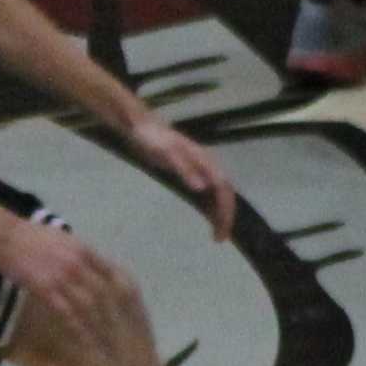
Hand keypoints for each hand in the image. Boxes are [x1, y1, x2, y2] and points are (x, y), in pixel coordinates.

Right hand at [0, 217, 125, 335]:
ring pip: (89, 307)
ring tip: (108, 347)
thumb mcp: (63, 239)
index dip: (126, 297)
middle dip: (116, 319)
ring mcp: (63, 276)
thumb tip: (93, 266)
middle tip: (124, 339)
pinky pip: (67, 313)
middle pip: (105, 295)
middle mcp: (79, 263)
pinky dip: (78, 330)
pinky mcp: (46, 288)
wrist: (5, 235)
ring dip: (100, 329)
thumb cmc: (31, 238)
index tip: (134, 315)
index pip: (115, 275)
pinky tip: (84, 343)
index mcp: (85, 250)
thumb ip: (80, 253)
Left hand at [125, 116, 237, 241]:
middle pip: (225, 193)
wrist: (140, 127)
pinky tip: (207, 218)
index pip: (223, 188)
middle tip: (220, 238)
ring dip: (220, 213)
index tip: (222, 230)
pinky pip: (208, 192)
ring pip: (218, 194)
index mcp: (204, 160)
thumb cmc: (152, 139)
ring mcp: (200, 169)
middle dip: (226, 216)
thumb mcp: (165, 153)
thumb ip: (184, 170)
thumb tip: (202, 189)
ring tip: (216, 234)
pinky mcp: (191, 172)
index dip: (225, 210)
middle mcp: (207, 165)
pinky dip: (210, 207)